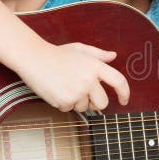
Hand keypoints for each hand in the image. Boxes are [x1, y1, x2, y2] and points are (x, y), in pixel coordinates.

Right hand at [14, 42, 129, 111]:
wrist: (33, 58)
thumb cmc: (56, 53)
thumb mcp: (80, 49)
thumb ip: (98, 54)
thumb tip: (113, 56)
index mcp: (96, 66)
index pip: (119, 81)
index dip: (125, 93)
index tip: (124, 100)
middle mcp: (89, 79)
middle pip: (103, 103)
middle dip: (96, 103)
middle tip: (84, 94)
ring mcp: (78, 91)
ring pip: (85, 107)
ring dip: (77, 102)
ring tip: (65, 86)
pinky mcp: (65, 101)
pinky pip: (70, 109)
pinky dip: (64, 104)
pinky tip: (56, 90)